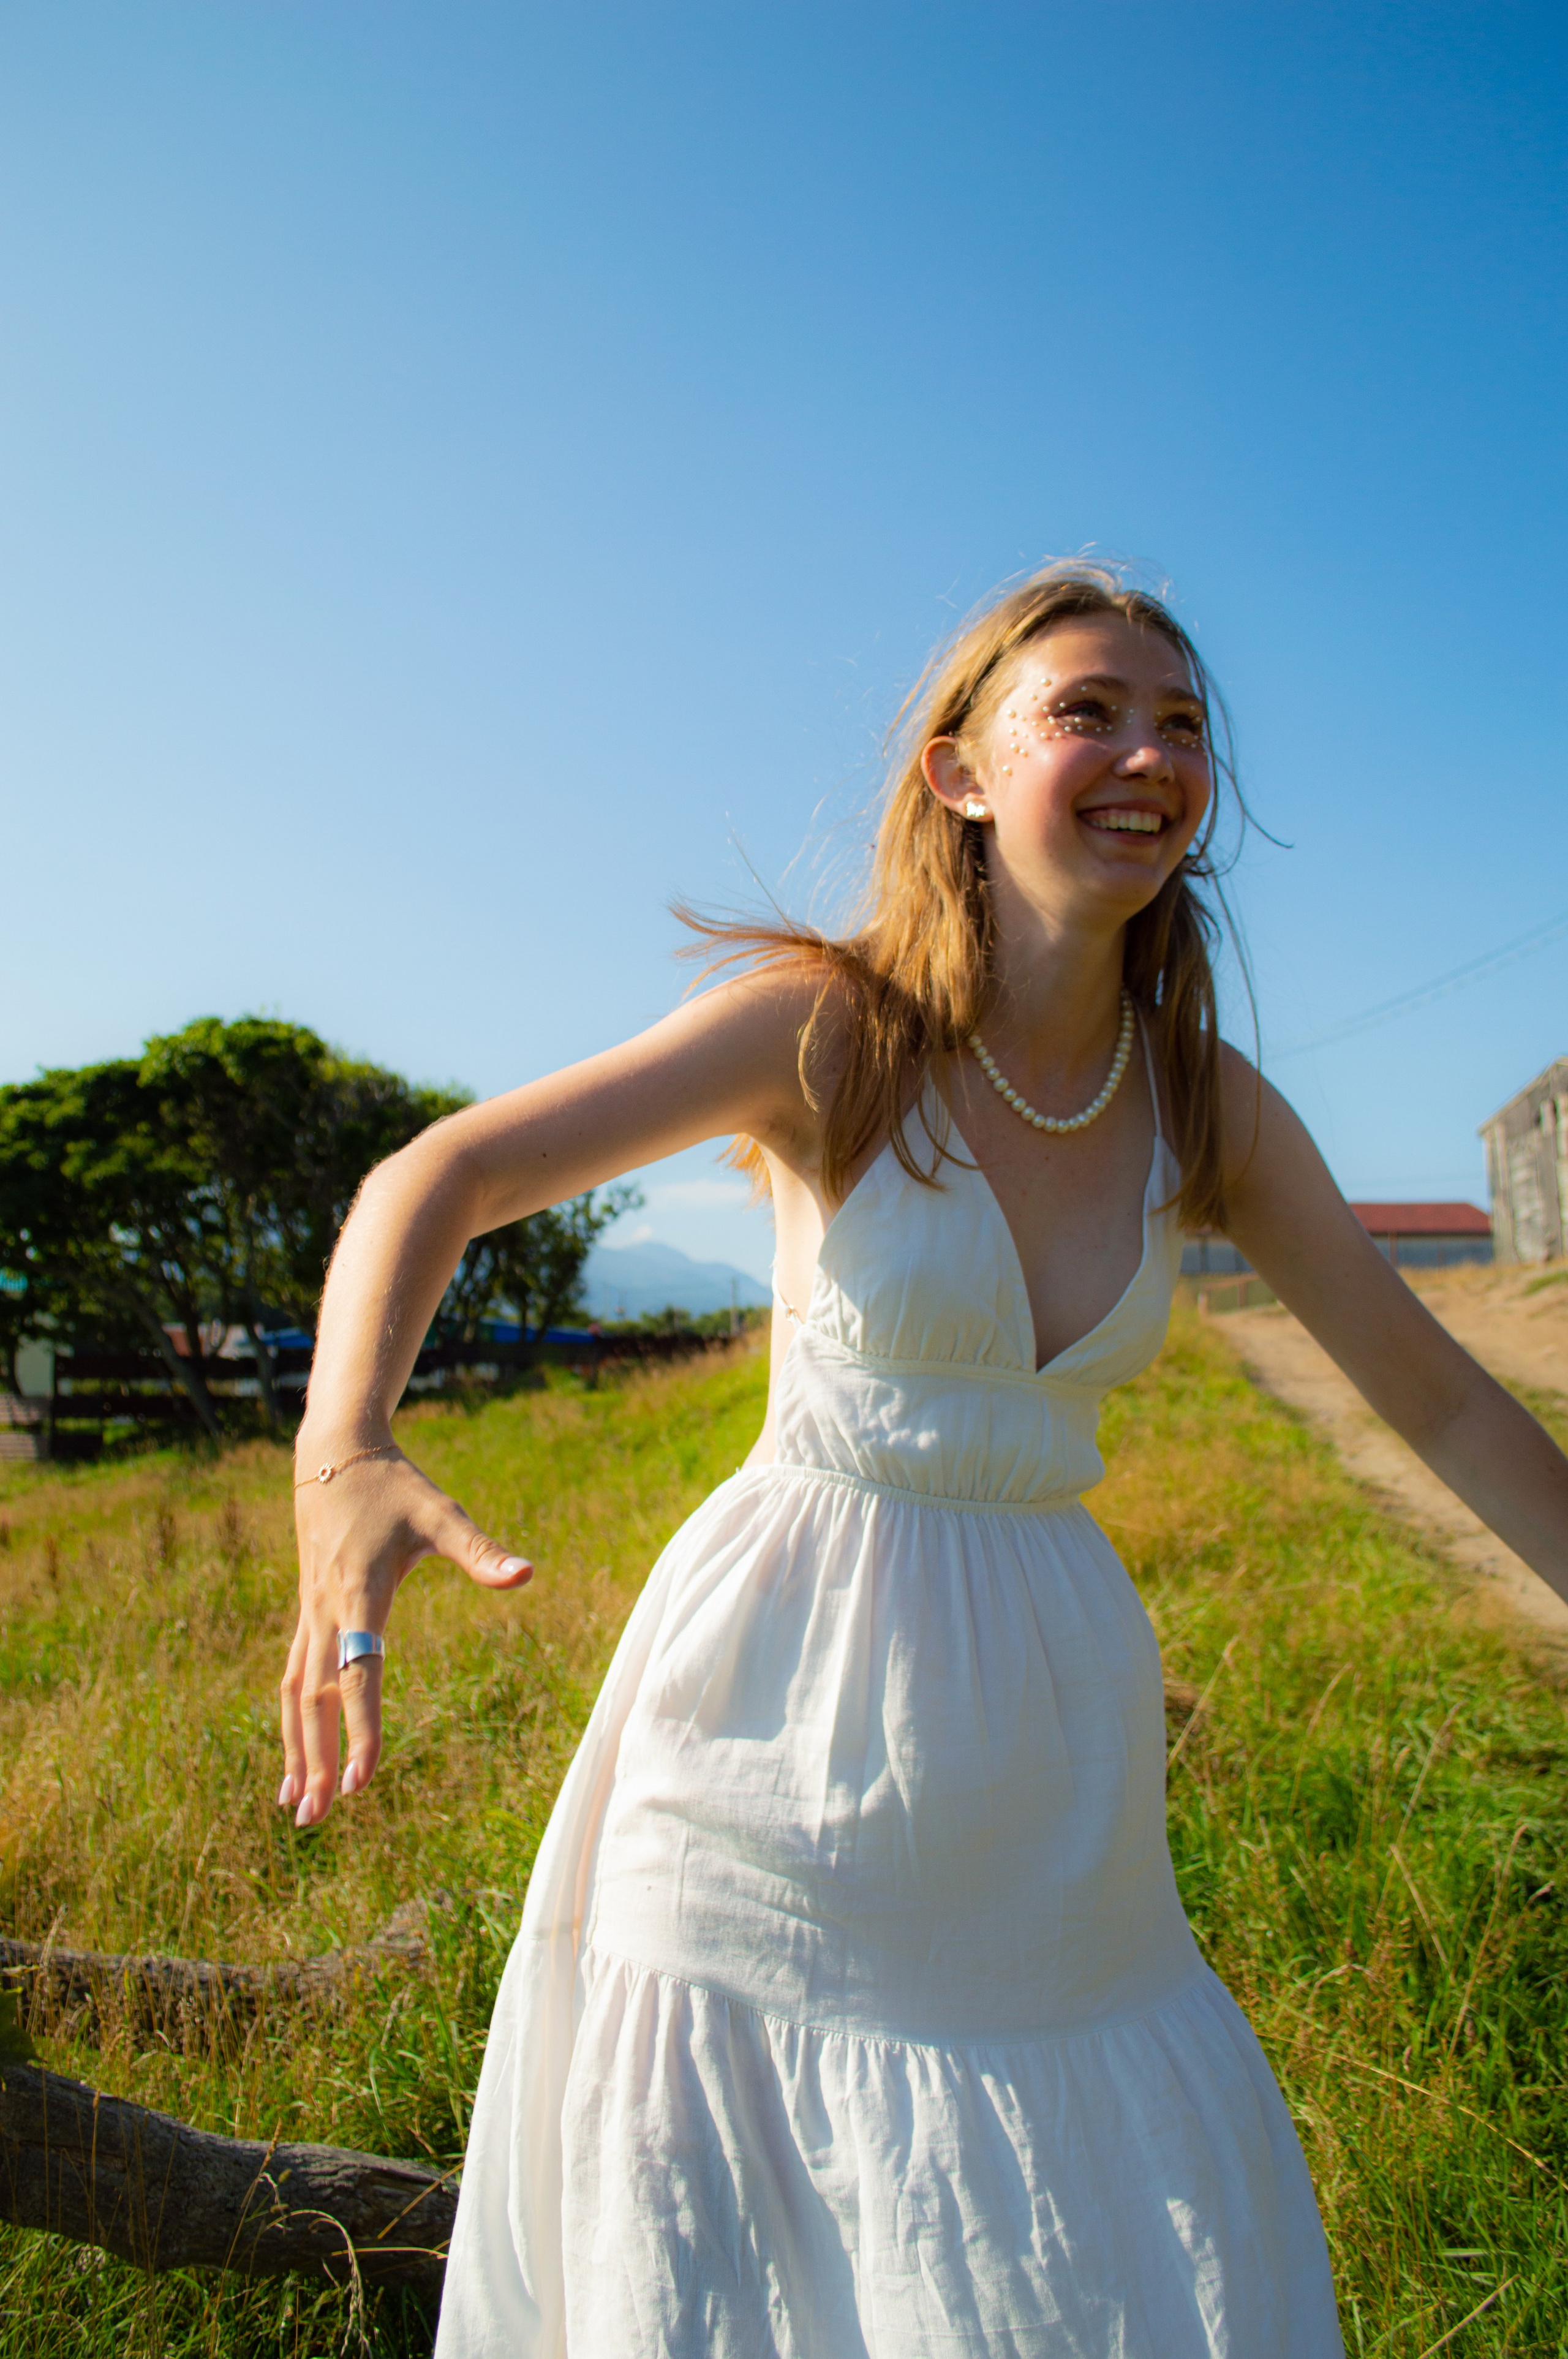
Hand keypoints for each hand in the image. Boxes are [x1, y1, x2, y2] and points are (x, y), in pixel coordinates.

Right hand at [279, 1445, 531, 1827]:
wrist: (333, 1454)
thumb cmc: (394, 1486)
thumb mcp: (440, 1514)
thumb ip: (480, 1551)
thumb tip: (526, 1575)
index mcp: (359, 1594)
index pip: (359, 1675)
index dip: (361, 1728)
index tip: (363, 1778)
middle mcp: (325, 1611)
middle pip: (316, 1698)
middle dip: (315, 1759)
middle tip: (317, 1817)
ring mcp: (309, 1613)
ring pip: (295, 1694)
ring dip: (295, 1749)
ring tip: (296, 1806)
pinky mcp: (306, 1612)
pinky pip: (293, 1675)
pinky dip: (292, 1720)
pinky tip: (295, 1754)